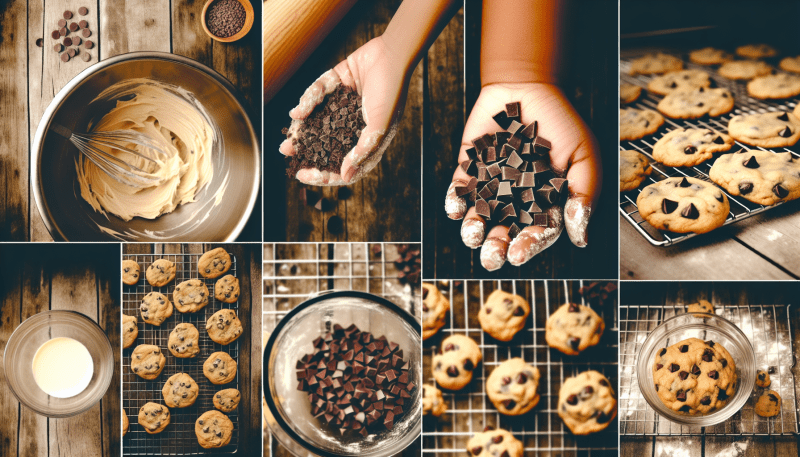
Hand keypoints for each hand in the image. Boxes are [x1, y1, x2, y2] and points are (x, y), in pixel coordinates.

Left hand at [279, 37, 408, 185]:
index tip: (302, 175)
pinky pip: (318, 94)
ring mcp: (344, 104)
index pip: (344, 164)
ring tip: (288, 133)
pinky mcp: (337, 84)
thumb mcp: (379, 128)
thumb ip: (363, 151)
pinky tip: (298, 111)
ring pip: (318, 119)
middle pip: (327, 142)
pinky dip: (308, 101)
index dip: (323, 174)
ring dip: (302, 127)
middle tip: (286, 151)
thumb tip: (346, 175)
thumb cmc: (392, 92)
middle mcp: (354, 124)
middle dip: (306, 148)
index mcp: (367, 139)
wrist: (392, 54)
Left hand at [444, 82, 601, 270]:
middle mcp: (517, 201)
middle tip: (492, 257)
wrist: (527, 85)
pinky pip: (459, 193)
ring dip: (473, 231)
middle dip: (497, 248)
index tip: (519, 255)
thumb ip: (583, 193)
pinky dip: (455, 202)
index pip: (538, 232)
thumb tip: (580, 237)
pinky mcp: (469, 171)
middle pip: (505, 233)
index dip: (529, 245)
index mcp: (547, 202)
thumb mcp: (584, 154)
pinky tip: (456, 208)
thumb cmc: (560, 120)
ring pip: (480, 219)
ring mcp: (491, 187)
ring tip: (473, 234)